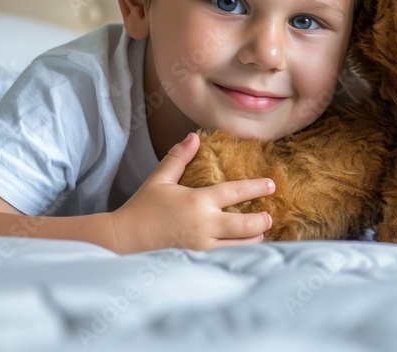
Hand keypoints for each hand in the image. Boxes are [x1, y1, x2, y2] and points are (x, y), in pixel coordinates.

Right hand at [109, 133, 274, 252]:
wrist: (124, 240)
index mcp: (198, 201)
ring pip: (242, 246)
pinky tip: (243, 249)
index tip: (272, 185)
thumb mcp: (160, 179)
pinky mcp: (199, 261)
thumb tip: (194, 136)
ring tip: (259, 233)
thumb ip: (179, 157)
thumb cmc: (142, 208)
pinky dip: (240, 253)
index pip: (236, 192)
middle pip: (247, 225)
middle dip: (263, 221)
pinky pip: (228, 258)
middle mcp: (205, 225)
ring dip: (254, 239)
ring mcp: (203, 246)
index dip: (257, 187)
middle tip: (269, 215)